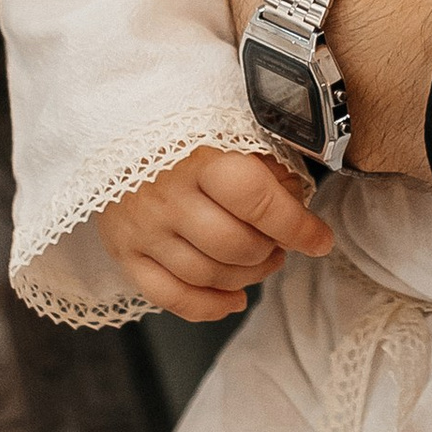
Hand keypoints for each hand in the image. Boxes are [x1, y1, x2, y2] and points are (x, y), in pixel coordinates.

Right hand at [98, 144, 330, 323]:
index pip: (257, 202)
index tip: (320, 239)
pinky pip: (169, 296)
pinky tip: (233, 300)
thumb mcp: (230, 126)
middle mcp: (167, 196)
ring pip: (206, 275)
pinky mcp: (124, 252)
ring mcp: (143, 229)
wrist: (110, 125)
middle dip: (271, 252)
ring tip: (262, 261)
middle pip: (234, 246)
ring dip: (246, 278)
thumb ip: (267, 161)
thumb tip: (298, 200)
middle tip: (283, 244)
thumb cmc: (181, 126)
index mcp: (200, 157)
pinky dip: (207, 306)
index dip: (297, 226)